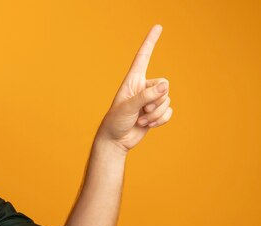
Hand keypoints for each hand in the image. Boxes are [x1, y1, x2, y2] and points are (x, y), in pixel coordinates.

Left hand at [97, 25, 172, 151]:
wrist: (115, 141)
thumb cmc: (115, 122)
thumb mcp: (128, 107)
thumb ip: (146, 96)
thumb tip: (166, 85)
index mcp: (133, 81)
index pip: (143, 57)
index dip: (150, 42)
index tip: (158, 27)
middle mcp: (143, 88)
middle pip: (164, 85)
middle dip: (155, 101)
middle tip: (140, 111)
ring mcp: (150, 101)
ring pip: (167, 100)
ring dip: (155, 114)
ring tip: (140, 119)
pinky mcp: (155, 113)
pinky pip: (169, 112)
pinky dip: (160, 120)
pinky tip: (148, 125)